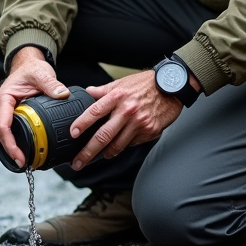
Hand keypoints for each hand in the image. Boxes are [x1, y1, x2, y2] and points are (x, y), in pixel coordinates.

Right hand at [0, 47, 69, 167]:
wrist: (29, 65)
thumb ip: (51, 84)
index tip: (20, 157)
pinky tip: (32, 152)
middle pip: (3, 135)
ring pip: (8, 135)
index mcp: (3, 100)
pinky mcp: (15, 117)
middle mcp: (2, 109)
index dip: (9, 144)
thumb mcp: (41, 73)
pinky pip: (16, 132)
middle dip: (12, 151)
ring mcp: (8, 114)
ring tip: (28, 163)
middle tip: (26, 164)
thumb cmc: (31, 69)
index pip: (2, 126)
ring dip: (16, 149)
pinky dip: (22, 143)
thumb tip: (63, 94)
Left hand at [67, 70, 184, 169]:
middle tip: (77, 162)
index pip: (95, 111)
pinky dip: (123, 146)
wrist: (172, 87)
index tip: (72, 134)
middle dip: (87, 152)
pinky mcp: (150, 131)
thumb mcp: (122, 82)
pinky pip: (132, 144)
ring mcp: (139, 123)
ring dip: (105, 153)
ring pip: (117, 145)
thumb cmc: (145, 84)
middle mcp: (127, 111)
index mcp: (117, 96)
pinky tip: (120, 145)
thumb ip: (103, 91)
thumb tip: (86, 92)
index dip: (82, 124)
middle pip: (103, 136)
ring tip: (97, 156)